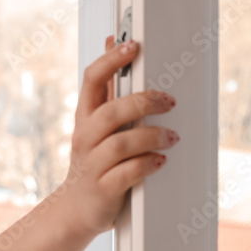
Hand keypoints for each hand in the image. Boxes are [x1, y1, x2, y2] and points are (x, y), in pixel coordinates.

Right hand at [56, 35, 178, 238]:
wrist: (77, 208)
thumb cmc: (94, 160)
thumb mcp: (95, 123)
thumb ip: (107, 88)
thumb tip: (113, 42)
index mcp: (84, 117)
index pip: (91, 80)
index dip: (111, 61)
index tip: (133, 47)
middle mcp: (85, 137)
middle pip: (111, 111)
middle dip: (143, 102)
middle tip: (170, 101)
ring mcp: (92, 164)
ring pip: (121, 143)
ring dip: (152, 136)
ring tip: (172, 137)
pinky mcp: (104, 189)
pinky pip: (128, 173)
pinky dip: (148, 164)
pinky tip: (160, 160)